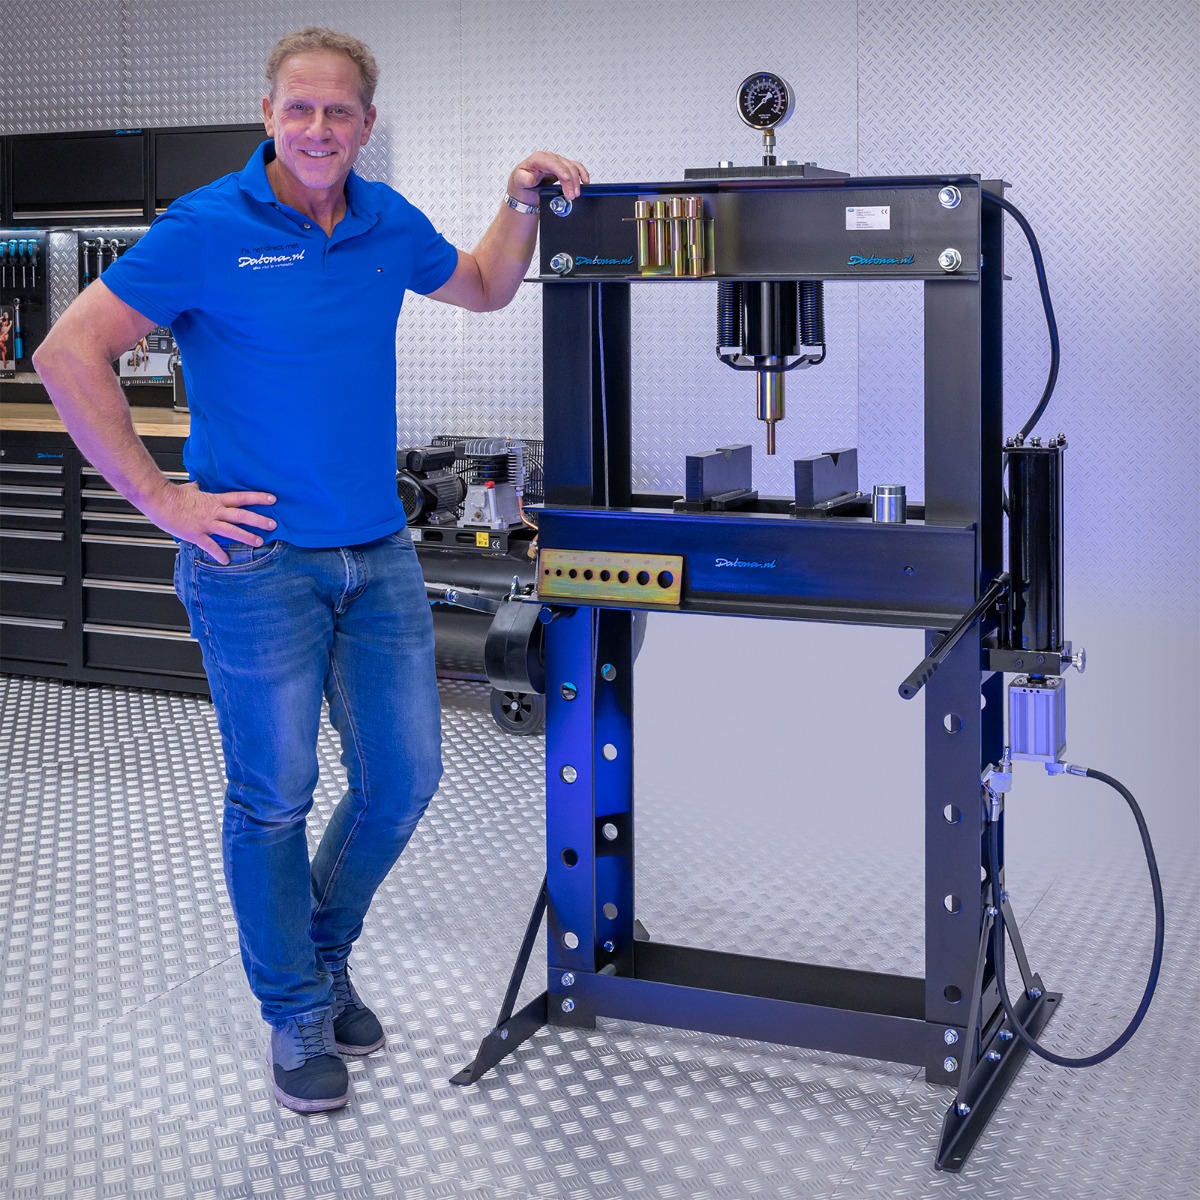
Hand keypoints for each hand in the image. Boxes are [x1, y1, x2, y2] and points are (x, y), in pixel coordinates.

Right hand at [142, 480, 276, 564]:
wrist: (159, 501)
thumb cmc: (172, 495)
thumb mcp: (189, 489)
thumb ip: (197, 488)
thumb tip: (197, 484)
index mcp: (215, 500)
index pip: (241, 497)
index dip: (258, 498)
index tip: (272, 499)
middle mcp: (214, 512)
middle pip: (242, 515)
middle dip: (258, 520)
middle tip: (273, 524)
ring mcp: (207, 524)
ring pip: (231, 531)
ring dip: (246, 537)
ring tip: (259, 542)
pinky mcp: (196, 535)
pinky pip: (210, 546)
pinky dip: (218, 554)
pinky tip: (226, 561)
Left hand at [508, 151, 589, 203]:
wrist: (525, 187)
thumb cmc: (522, 182)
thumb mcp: (518, 180)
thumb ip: (523, 179)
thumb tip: (531, 178)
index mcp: (539, 159)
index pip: (552, 162)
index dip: (561, 170)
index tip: (567, 180)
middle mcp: (550, 158)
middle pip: (565, 166)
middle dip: (570, 181)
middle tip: (572, 195)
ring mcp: (558, 163)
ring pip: (573, 167)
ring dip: (577, 181)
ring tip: (576, 193)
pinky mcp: (564, 168)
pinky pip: (576, 168)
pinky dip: (582, 174)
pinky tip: (585, 181)